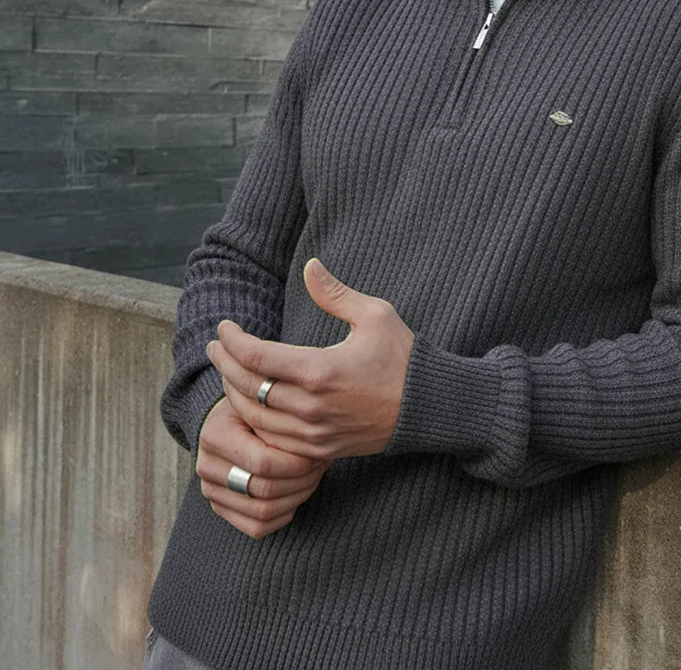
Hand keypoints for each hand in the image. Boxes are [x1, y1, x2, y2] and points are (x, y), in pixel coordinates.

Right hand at [196, 396, 329, 538]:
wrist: (233, 418)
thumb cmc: (256, 406)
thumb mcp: (266, 401)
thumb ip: (282, 417)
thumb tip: (316, 436)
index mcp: (215, 435)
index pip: (263, 463)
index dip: (297, 462)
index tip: (319, 450)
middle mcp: (206, 467)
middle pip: (264, 491)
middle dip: (302, 480)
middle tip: (322, 462)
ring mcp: (211, 492)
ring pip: (263, 513)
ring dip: (297, 497)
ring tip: (314, 475)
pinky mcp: (221, 509)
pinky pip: (257, 527)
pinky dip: (285, 513)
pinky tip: (299, 491)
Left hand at [207, 258, 413, 460]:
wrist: (429, 407)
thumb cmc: (403, 357)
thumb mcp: (375, 315)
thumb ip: (335, 293)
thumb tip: (310, 265)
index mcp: (320, 370)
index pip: (256, 357)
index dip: (232, 341)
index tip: (224, 327)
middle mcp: (311, 407)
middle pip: (248, 388)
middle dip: (224, 364)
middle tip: (214, 346)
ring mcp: (313, 434)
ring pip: (254, 417)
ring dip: (233, 393)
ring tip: (227, 371)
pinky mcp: (319, 451)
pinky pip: (272, 441)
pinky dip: (253, 422)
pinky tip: (248, 405)